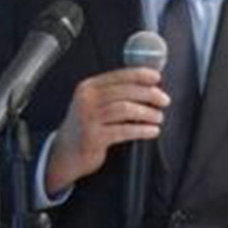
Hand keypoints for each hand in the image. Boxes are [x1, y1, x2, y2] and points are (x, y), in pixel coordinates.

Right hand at [45, 68, 168, 194]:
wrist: (64, 152)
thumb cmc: (85, 126)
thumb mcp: (93, 104)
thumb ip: (113, 93)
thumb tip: (147, 86)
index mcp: (88, 87)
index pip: (118, 75)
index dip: (140, 75)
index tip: (156, 78)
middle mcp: (87, 100)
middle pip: (124, 91)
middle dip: (148, 94)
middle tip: (163, 100)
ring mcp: (88, 119)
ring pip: (125, 109)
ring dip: (147, 113)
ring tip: (158, 117)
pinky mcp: (93, 137)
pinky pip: (123, 131)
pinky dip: (141, 130)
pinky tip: (151, 131)